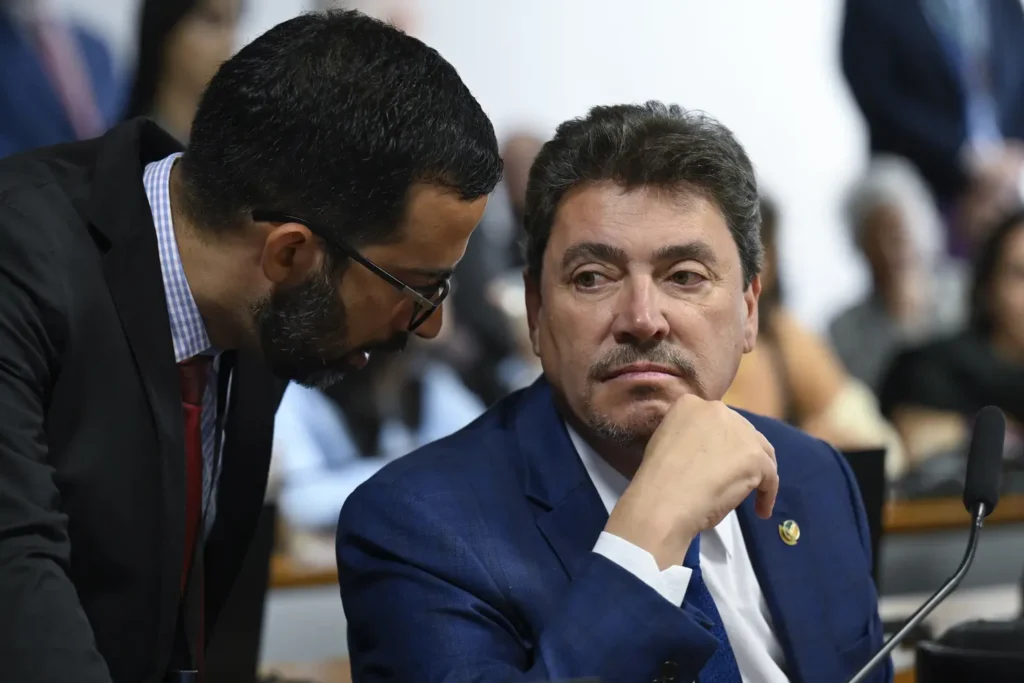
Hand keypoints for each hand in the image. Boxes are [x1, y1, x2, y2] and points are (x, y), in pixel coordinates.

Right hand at [604, 395, 777, 569]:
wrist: (664, 500)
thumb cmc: (658, 480)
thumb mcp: (667, 443)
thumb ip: (689, 438)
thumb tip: (706, 453)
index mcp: (690, 404)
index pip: (717, 421)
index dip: (721, 441)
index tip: (717, 461)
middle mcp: (717, 410)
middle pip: (742, 432)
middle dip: (742, 453)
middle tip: (736, 477)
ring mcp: (740, 432)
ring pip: (761, 451)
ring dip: (759, 472)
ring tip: (754, 493)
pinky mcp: (755, 457)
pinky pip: (770, 477)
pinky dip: (767, 494)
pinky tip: (760, 510)